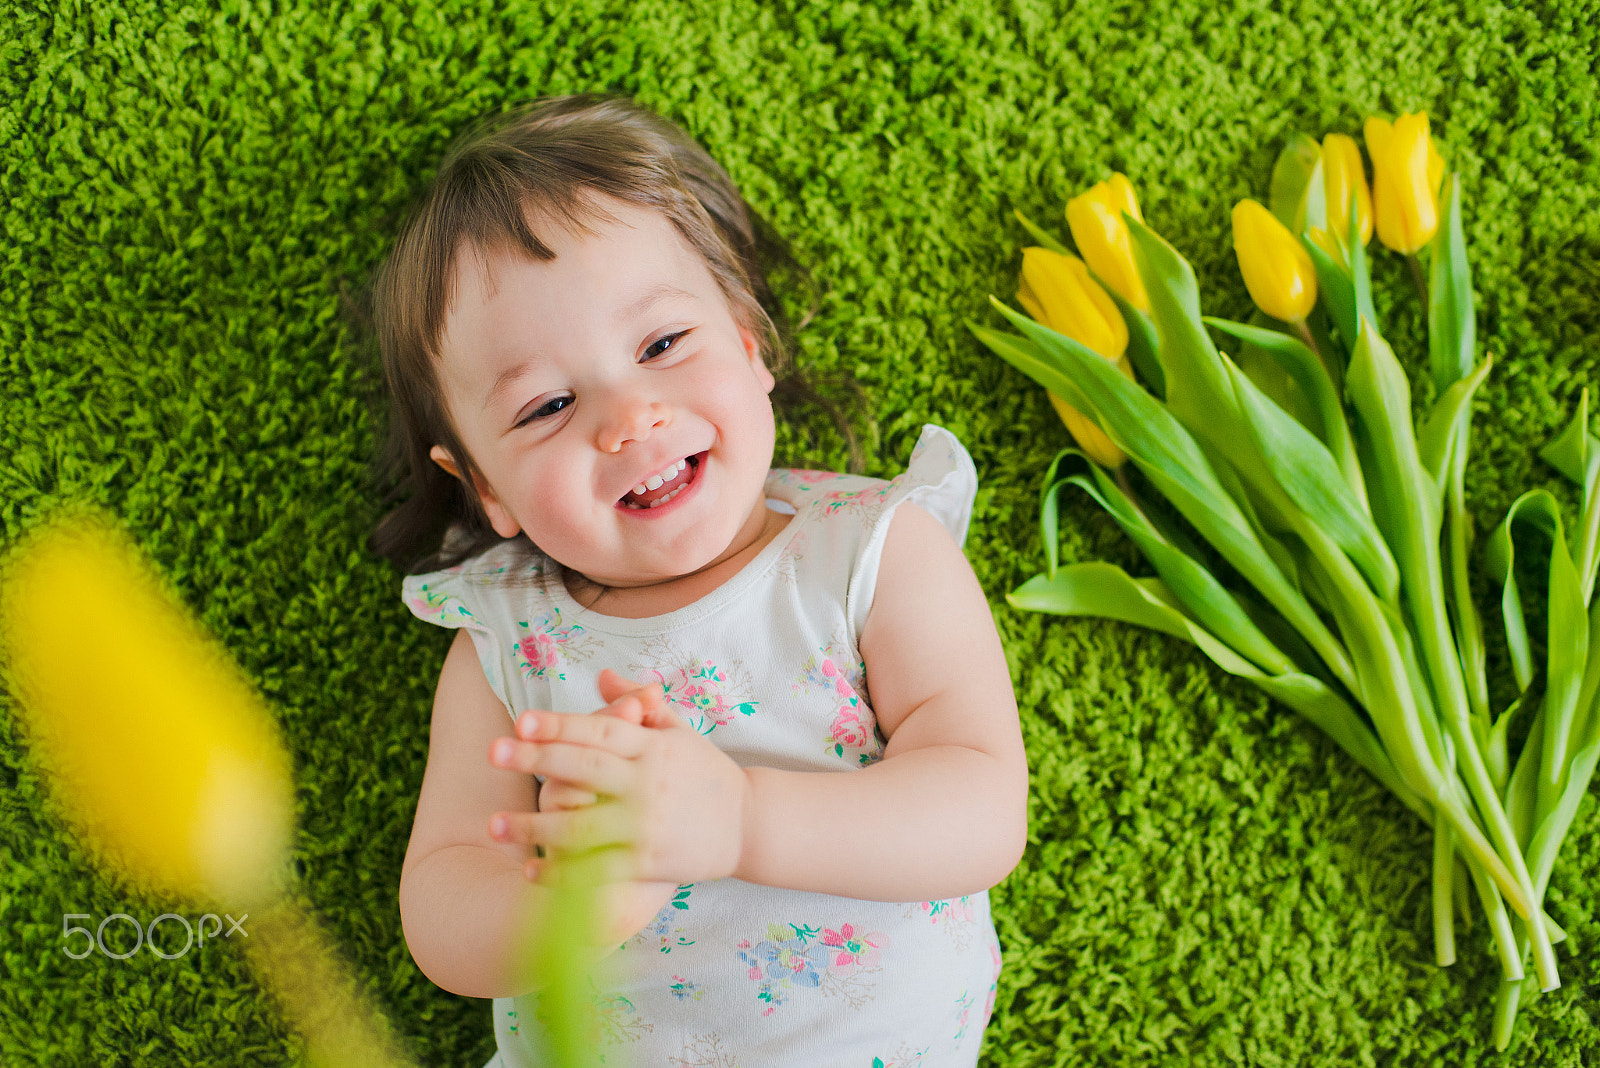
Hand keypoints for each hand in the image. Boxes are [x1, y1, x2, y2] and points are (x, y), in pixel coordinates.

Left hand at [488, 671, 749, 884]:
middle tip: (494, 751)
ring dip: (536, 826)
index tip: (522, 721)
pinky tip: (531, 870)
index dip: (561, 724)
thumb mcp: (679, 732)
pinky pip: (598, 870)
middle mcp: (648, 784)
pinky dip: (564, 873)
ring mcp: (648, 825)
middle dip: (538, 759)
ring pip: (583, 825)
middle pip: (585, 768)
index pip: (601, 730)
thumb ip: (638, 706)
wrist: (750, 824)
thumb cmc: (706, 774)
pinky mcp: (649, 863)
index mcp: (653, 747)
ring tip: (494, 824)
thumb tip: (602, 676)